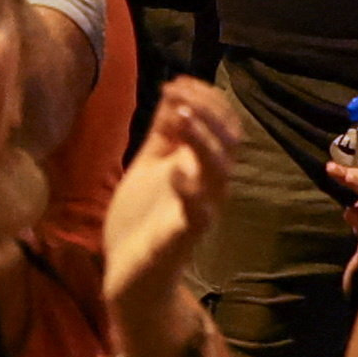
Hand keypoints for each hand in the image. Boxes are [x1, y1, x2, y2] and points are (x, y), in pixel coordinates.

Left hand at [103, 79, 248, 334]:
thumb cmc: (142, 219)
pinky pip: (198, 215)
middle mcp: (207, 187)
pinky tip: (176, 172)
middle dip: (210, 114)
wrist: (130, 275)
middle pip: (227, 144)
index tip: (178, 81)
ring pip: (218, 174)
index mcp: (199, 167)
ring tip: (183, 118)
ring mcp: (199, 212)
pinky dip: (190, 192)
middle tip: (183, 94)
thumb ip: (163, 134)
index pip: (222, 125)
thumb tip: (174, 91)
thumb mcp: (150, 166)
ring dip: (203, 142)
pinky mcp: (183, 239)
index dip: (205, 100)